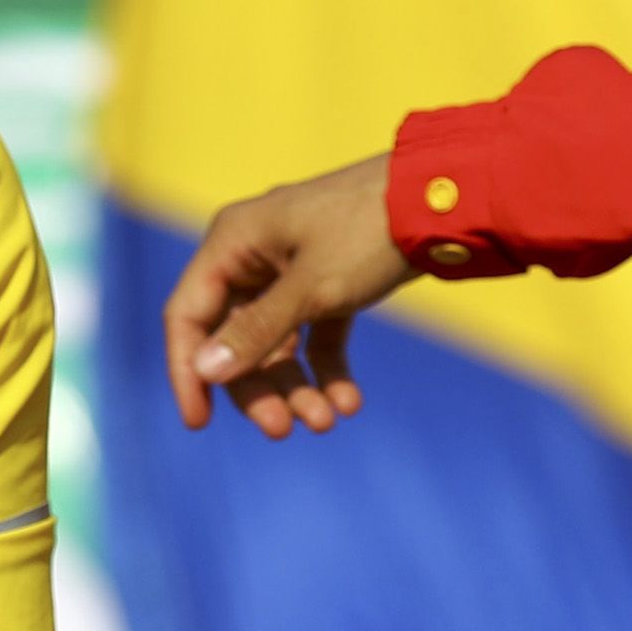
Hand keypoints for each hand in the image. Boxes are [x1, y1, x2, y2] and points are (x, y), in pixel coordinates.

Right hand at [161, 153, 412, 435]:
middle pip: (235, 337)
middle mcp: (254, 254)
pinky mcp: (330, 279)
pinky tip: (349, 403)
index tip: (199, 422)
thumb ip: (257, 332)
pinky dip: (327, 368)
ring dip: (297, 386)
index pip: (189, 315)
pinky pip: (315, 334)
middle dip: (258, 388)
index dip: (187, 370)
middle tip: (282, 430)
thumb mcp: (311, 289)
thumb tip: (204, 372)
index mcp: (233, 242)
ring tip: (327, 421)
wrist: (443, 200)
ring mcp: (292, 267)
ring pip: (277, 342)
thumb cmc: (367, 232)